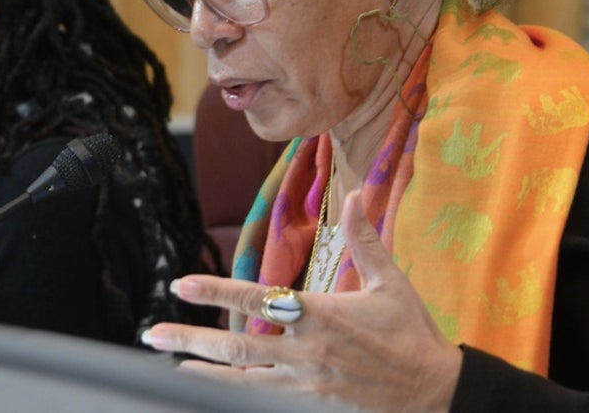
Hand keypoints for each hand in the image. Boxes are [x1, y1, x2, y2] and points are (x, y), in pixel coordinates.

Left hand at [141, 191, 463, 411]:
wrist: (435, 393)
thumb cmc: (413, 334)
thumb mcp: (392, 282)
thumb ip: (364, 239)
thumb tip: (353, 195)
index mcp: (321, 316)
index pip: (257, 299)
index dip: (216, 291)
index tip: (182, 285)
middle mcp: (306, 351)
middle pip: (235, 346)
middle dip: (189, 339)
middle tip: (153, 333)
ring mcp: (306, 384)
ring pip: (241, 378)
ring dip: (203, 369)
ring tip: (170, 363)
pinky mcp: (310, 405)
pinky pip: (262, 400)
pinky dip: (233, 394)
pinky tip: (212, 390)